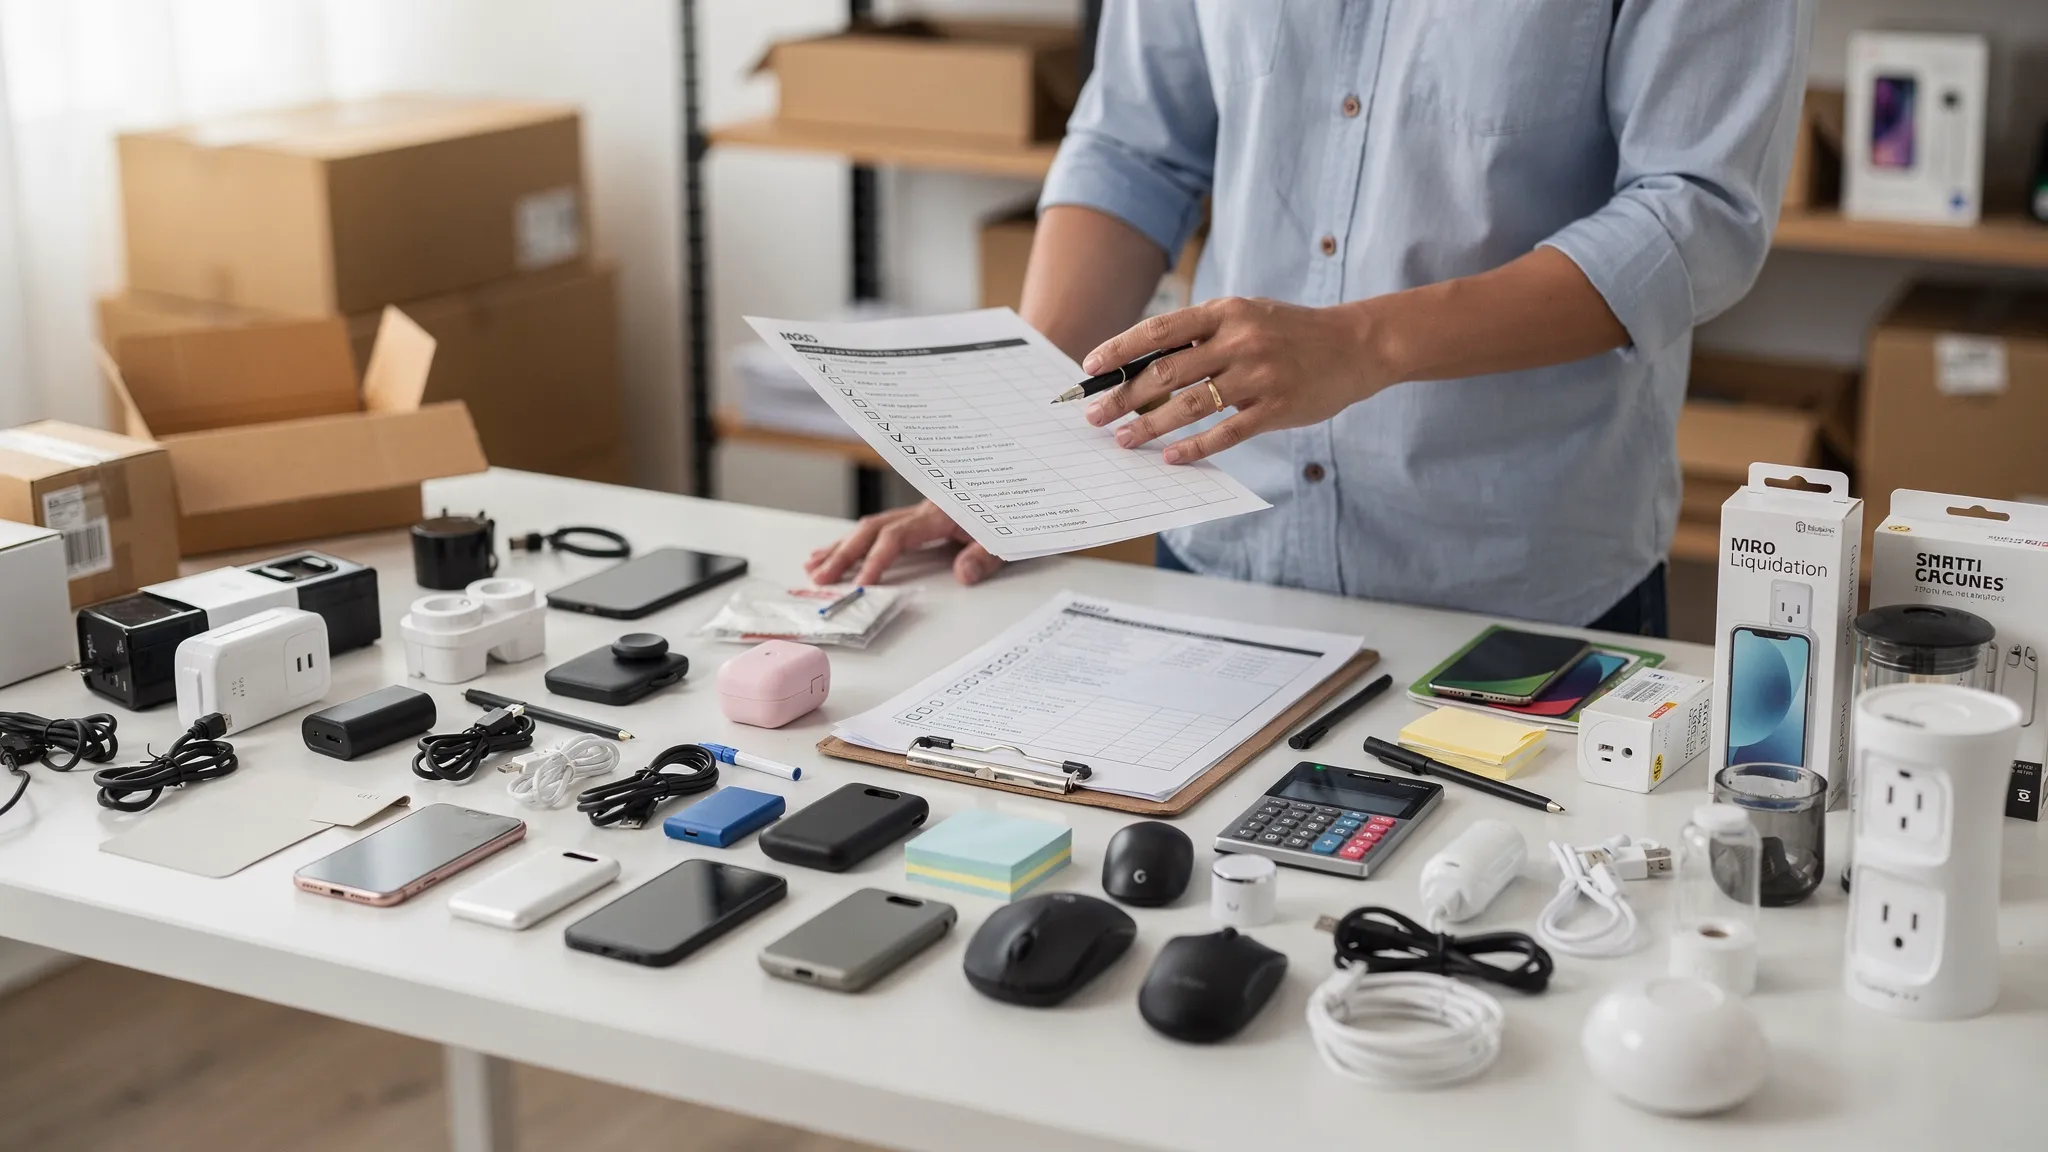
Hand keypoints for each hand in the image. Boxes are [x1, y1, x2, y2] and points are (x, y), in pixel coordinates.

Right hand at [805, 501, 1004, 585]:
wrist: (1025, 489)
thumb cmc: (1016, 514)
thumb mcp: (1008, 539)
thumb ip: (985, 556)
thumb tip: (963, 574)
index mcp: (940, 513)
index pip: (897, 536)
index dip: (877, 560)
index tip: (862, 583)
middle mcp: (924, 509)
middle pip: (873, 529)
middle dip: (843, 553)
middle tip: (820, 577)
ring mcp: (920, 512)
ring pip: (872, 526)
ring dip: (842, 546)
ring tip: (814, 565)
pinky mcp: (923, 518)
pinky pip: (883, 528)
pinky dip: (859, 541)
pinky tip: (840, 551)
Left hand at [1081, 297, 1395, 463]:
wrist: (1356, 344)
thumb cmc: (1291, 332)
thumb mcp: (1247, 316)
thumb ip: (1202, 335)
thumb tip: (1145, 363)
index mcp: (1226, 312)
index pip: (1160, 330)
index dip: (1120, 349)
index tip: (1090, 367)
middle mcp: (1239, 340)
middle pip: (1166, 372)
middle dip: (1123, 396)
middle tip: (1096, 416)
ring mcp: (1258, 375)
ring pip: (1189, 405)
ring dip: (1149, 426)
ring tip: (1124, 440)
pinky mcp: (1276, 408)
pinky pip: (1225, 433)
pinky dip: (1194, 448)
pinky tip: (1172, 458)